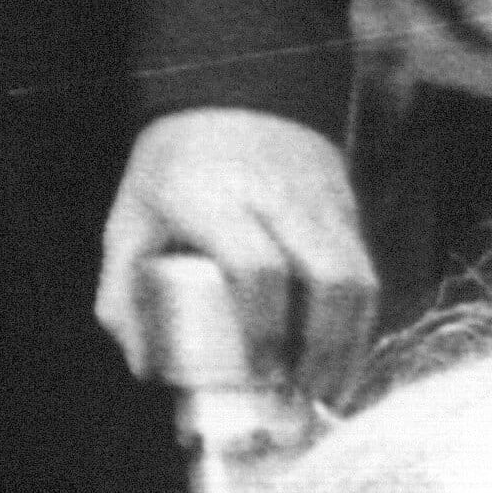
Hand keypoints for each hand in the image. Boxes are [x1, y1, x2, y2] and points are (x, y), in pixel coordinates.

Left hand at [92, 107, 374, 396]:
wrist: (234, 98)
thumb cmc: (174, 171)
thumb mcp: (131, 219)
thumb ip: (123, 291)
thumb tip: (146, 368)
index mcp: (216, 196)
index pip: (258, 267)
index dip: (267, 328)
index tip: (263, 373)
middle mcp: (280, 195)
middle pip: (331, 279)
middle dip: (327, 349)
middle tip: (309, 394)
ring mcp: (325, 201)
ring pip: (362, 281)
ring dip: (353, 344)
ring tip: (331, 387)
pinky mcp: (352, 211)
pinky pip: (368, 276)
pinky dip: (359, 325)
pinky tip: (341, 356)